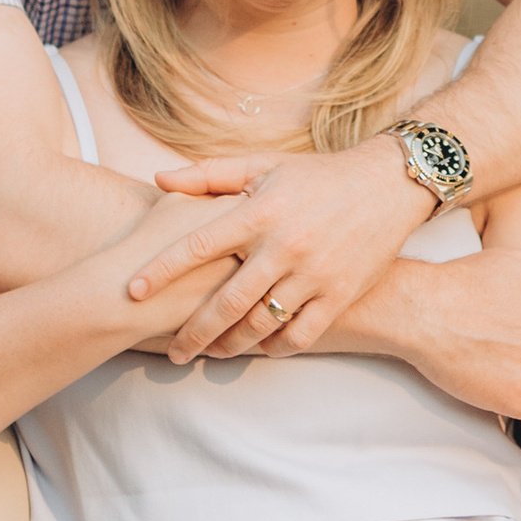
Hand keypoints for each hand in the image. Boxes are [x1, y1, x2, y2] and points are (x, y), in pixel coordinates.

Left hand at [125, 138, 432, 361]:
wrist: (388, 186)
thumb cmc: (317, 175)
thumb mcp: (264, 166)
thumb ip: (209, 175)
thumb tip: (158, 180)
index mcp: (260, 212)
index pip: (199, 246)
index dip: (162, 270)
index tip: (133, 292)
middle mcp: (284, 245)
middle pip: (225, 302)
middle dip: (193, 332)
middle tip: (172, 351)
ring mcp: (314, 273)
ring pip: (260, 324)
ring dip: (230, 346)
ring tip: (211, 354)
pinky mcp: (340, 294)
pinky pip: (300, 334)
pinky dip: (276, 347)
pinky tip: (260, 349)